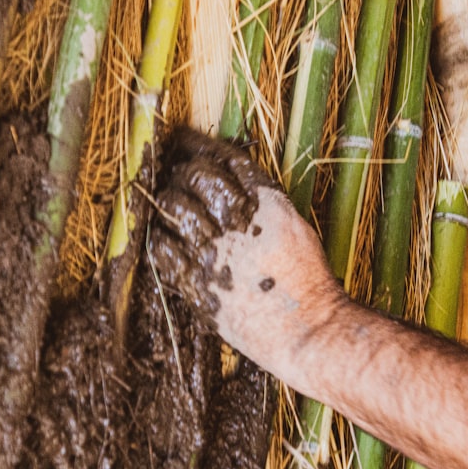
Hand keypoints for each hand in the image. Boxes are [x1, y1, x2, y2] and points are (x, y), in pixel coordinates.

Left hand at [149, 127, 343, 370]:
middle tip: (176, 175)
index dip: (199, 145)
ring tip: (169, 202)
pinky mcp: (198, 284)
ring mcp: (215, 253)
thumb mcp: (295, 227)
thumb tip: (234, 183)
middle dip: (182, 171)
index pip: (226, 159)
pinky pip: (163, 248)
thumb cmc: (308, 283)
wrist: (307, 329)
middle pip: (196, 177)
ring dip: (168, 199)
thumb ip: (264, 203)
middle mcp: (239, 222)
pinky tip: (164, 237)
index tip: (184, 140)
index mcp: (268, 204)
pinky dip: (159, 237)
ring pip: (174, 206)